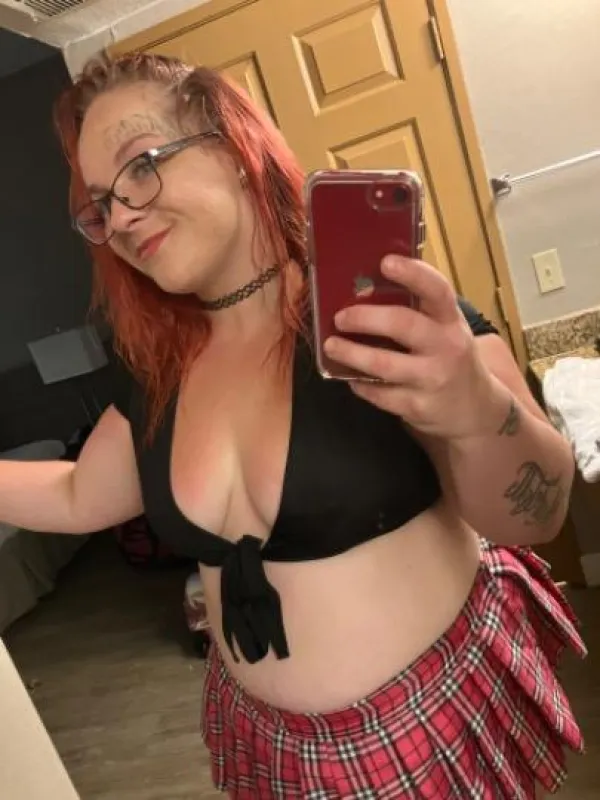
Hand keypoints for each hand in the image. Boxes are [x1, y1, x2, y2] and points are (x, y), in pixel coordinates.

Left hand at [323, 255, 507, 439]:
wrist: (476, 409)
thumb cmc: (450, 357)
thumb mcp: (446, 329)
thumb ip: (418, 310)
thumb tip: (364, 288)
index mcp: (451, 320)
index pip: (437, 290)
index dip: (412, 273)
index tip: (385, 262)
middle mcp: (446, 347)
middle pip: (403, 325)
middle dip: (365, 318)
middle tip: (340, 317)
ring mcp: (433, 379)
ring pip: (384, 364)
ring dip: (351, 354)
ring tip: (331, 346)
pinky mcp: (418, 407)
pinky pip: (380, 394)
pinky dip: (361, 385)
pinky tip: (350, 378)